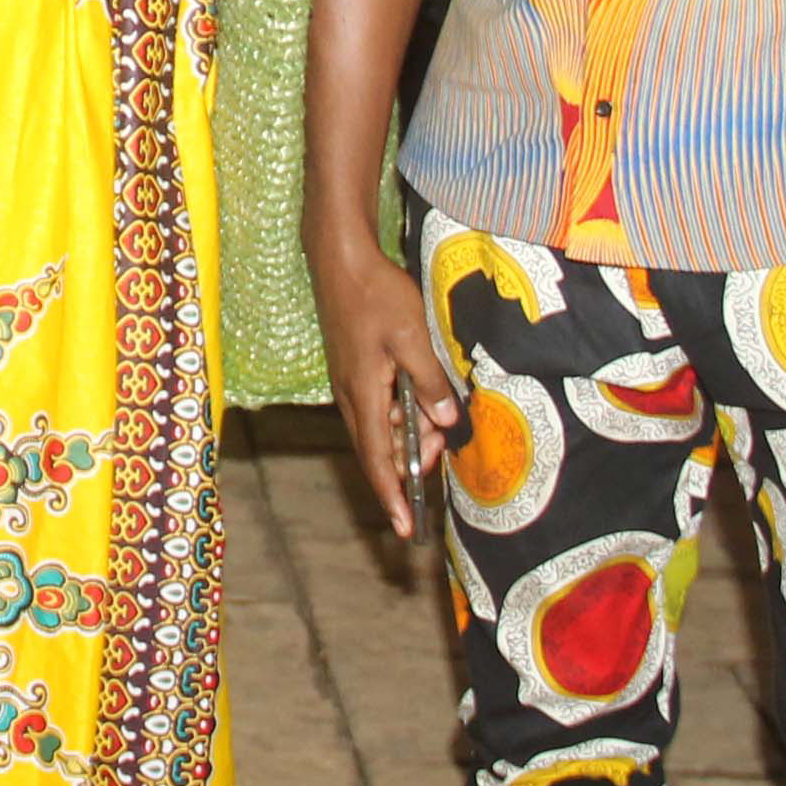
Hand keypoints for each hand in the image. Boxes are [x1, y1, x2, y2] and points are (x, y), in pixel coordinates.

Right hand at [314, 232, 459, 540]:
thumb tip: (446, 420)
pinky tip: (421, 398)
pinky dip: (401, 412)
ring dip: (409, 432)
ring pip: (380, 425)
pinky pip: (377, 404)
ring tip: (439, 421)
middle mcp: (351, 395)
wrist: (340, 258)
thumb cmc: (376, 295)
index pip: (378, 458)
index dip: (393, 494)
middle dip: (409, 462)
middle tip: (441, 453)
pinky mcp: (353, 367)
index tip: (405, 527)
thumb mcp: (413, 338)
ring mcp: (350, 381)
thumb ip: (430, 382)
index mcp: (363, 394)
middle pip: (378, 447)